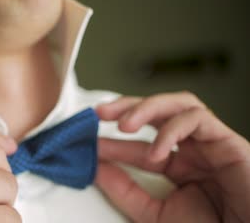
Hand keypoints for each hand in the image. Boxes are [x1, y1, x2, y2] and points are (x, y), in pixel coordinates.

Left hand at [95, 91, 249, 222]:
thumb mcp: (155, 214)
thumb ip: (126, 192)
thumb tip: (95, 170)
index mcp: (177, 165)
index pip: (139, 144)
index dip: (113, 142)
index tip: (88, 144)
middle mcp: (192, 148)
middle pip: (157, 111)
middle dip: (127, 106)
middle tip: (99, 113)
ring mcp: (209, 142)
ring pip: (177, 103)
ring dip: (146, 108)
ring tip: (122, 123)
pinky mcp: (226, 139)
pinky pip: (196, 118)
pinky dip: (172, 130)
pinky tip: (158, 153)